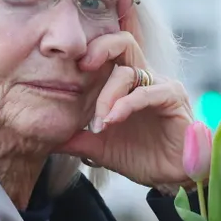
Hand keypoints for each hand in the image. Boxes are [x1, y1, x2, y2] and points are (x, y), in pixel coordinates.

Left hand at [60, 31, 194, 188]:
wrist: (171, 178)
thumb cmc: (142, 157)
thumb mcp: (100, 148)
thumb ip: (76, 139)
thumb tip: (46, 139)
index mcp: (127, 83)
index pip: (109, 52)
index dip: (89, 51)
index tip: (66, 67)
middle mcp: (145, 77)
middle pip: (123, 42)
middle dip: (99, 48)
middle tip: (80, 66)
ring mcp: (160, 85)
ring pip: (128, 71)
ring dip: (107, 96)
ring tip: (99, 123)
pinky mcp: (173, 98)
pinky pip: (147, 92)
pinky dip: (126, 104)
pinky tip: (113, 120)